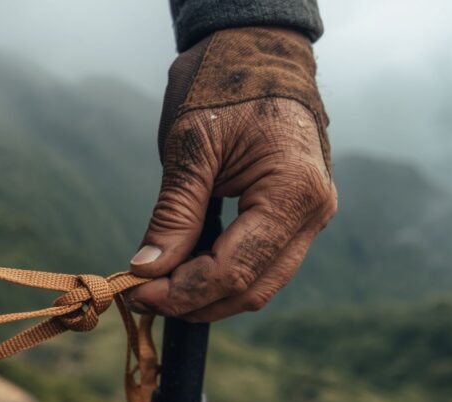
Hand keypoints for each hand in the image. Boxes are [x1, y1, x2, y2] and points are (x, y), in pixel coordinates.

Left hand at [129, 27, 336, 321]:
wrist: (261, 51)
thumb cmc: (226, 84)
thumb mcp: (191, 145)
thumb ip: (175, 212)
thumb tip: (148, 270)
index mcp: (293, 190)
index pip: (235, 269)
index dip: (183, 291)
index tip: (137, 292)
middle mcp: (314, 212)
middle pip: (251, 288)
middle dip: (194, 301)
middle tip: (142, 297)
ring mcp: (312, 216)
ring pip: (260, 284)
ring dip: (208, 295)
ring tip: (159, 287)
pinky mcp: (298, 216)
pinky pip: (262, 263)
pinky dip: (223, 274)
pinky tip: (185, 268)